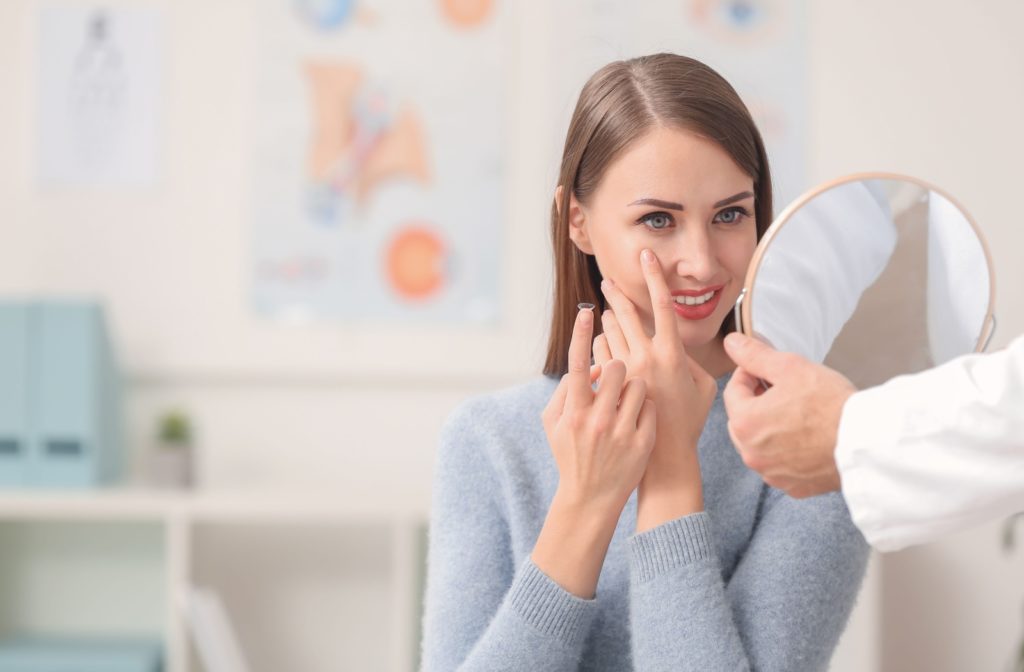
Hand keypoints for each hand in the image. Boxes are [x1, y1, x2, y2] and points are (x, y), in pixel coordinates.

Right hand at [532, 305, 656, 596]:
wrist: (591, 498)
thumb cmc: (570, 453)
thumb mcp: (553, 423)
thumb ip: (565, 391)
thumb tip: (586, 366)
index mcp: (574, 412)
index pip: (578, 364)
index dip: (581, 334)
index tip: (587, 309)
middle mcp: (598, 420)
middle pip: (615, 368)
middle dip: (617, 366)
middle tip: (615, 377)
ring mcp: (622, 432)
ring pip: (637, 385)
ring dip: (633, 387)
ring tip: (625, 403)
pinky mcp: (642, 442)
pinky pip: (649, 407)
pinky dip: (644, 409)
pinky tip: (636, 421)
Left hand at [594, 249, 717, 530]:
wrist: (662, 455)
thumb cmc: (688, 421)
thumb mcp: (703, 387)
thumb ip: (691, 360)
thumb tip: (677, 344)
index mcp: (673, 355)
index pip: (662, 306)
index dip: (655, 277)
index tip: (646, 255)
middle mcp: (646, 358)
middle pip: (625, 313)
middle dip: (616, 294)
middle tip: (607, 280)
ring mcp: (625, 371)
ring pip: (609, 332)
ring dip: (608, 322)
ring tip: (608, 316)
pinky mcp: (610, 384)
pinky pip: (600, 354)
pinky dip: (601, 347)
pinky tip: (605, 350)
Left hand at [722, 332, 854, 497]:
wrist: (866, 441)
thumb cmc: (830, 404)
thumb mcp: (790, 367)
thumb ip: (754, 355)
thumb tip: (731, 343)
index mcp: (745, 423)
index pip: (733, 391)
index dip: (749, 375)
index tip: (766, 371)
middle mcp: (751, 453)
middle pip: (743, 420)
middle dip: (757, 403)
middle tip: (783, 392)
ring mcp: (771, 473)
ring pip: (759, 444)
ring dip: (770, 429)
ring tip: (798, 415)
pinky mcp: (792, 486)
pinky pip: (779, 465)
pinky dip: (786, 452)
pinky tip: (806, 439)